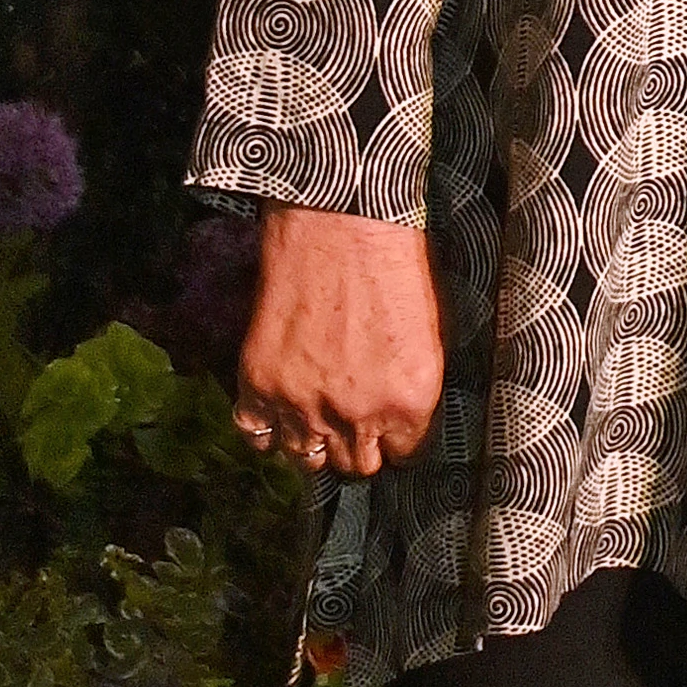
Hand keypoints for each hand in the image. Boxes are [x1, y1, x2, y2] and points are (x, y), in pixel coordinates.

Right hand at [236, 209, 444, 478]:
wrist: (339, 221)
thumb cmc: (393, 264)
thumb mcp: (430, 334)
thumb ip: (413, 389)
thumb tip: (402, 420)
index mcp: (410, 402)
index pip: (404, 456)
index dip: (397, 440)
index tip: (390, 427)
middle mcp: (357, 413)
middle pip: (354, 465)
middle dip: (358, 446)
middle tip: (355, 420)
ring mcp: (303, 402)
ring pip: (305, 459)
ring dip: (313, 441)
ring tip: (318, 415)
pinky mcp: (258, 383)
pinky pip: (256, 435)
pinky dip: (267, 428)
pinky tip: (280, 411)